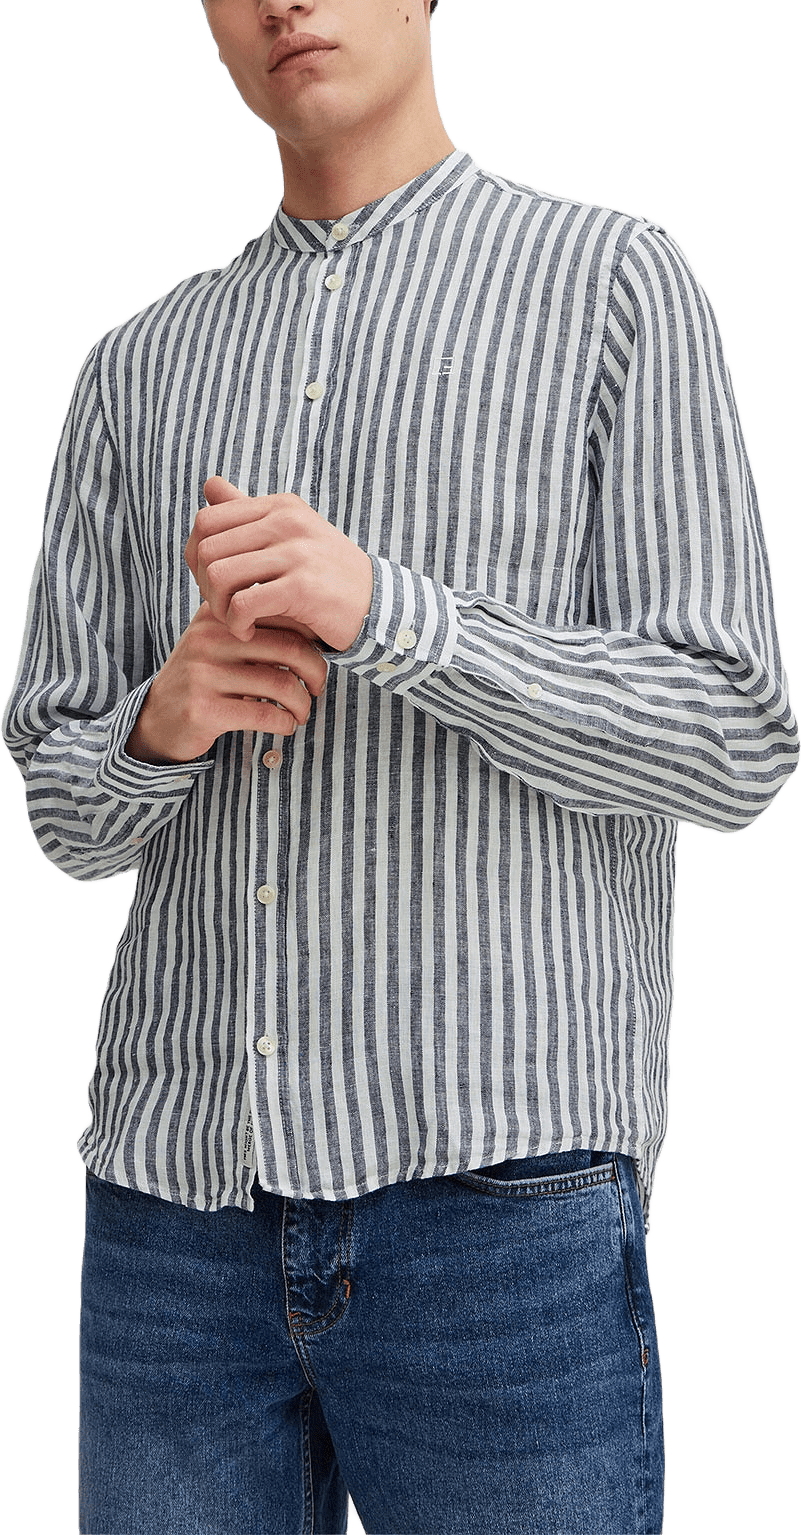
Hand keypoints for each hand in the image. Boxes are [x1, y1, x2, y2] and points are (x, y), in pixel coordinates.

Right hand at [125, 603, 328, 763]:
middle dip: (316, 671)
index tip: (317, 658)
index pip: (281, 615)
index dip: (311, 639)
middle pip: (288, 647)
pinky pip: (264, 713)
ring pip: (281, 683)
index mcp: (216, 616)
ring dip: (302, 703)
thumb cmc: (202, 682)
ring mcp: (203, 674)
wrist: (156, 721)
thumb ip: (254, 630)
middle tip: (318, 687)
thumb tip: (315, 629)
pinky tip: (286, 725)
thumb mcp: (220, 645)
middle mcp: (207, 639)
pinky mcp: (203, 710)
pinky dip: (285, 722)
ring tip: (302, 712)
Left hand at [184, 477, 373, 651]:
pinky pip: (242, 604)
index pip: (207, 521)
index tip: (215, 583)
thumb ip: (247, 514)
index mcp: (280, 506)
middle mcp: (286, 521)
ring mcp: (296, 551)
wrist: (374, 606)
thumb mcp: (288, 538)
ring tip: (236, 621)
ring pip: (219, 575)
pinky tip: (249, 632)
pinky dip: (236, 625)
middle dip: (205, 586)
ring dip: (218, 608)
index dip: (197, 557)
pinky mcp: (302, 586)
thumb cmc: (324, 577)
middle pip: (207, 549)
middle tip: (224, 607)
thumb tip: (210, 484)